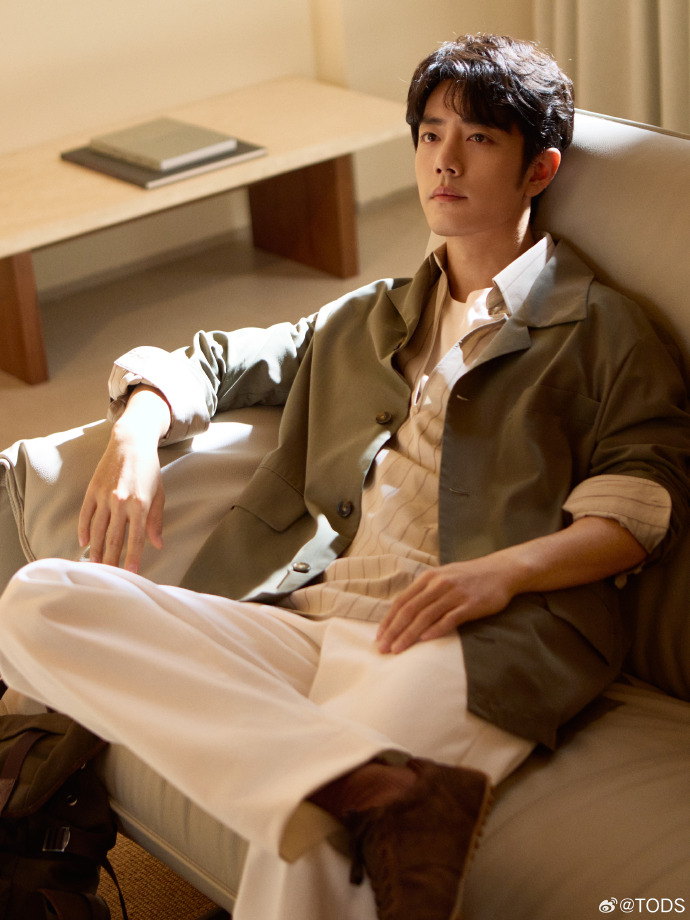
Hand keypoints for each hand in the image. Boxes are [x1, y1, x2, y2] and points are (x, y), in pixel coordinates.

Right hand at [78, 385, 169, 572]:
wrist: (130, 443)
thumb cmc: (149, 470)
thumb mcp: (158, 494)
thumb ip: (156, 521)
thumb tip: (157, 544)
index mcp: (140, 504)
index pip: (136, 538)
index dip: (133, 557)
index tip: (131, 574)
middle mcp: (121, 501)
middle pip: (114, 538)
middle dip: (112, 560)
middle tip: (109, 576)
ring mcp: (104, 495)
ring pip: (98, 529)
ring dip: (96, 549)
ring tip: (95, 565)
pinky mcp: (92, 489)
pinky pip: (85, 515)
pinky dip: (84, 530)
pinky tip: (84, 543)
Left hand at [375, 516, 647, 654]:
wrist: (502, 571)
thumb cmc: (470, 578)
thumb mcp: (443, 578)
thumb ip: (425, 593)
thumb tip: (404, 613)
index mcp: (428, 579)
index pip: (402, 602)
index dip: (388, 621)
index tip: (379, 638)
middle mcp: (438, 584)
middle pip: (410, 610)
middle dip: (394, 631)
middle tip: (383, 649)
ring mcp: (454, 594)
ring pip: (425, 616)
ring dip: (409, 634)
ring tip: (398, 650)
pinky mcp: (470, 604)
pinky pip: (450, 618)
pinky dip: (436, 630)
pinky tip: (425, 640)